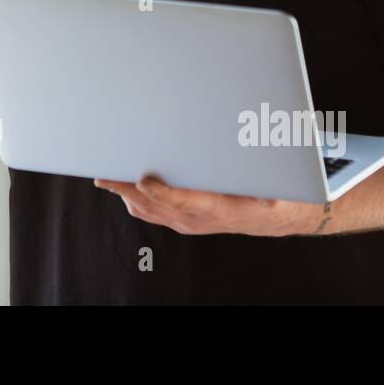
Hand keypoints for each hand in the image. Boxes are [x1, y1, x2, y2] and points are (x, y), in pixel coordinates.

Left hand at [93, 175, 323, 236]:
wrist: (278, 217)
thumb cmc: (273, 193)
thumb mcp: (275, 185)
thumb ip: (264, 177)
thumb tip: (258, 162)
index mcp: (218, 208)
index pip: (183, 201)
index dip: (160, 192)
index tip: (142, 179)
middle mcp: (198, 219)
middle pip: (155, 206)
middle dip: (127, 190)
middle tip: (105, 173)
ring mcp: (189, 222)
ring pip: (150, 211)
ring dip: (126, 195)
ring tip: (107, 177)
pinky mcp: (185, 220)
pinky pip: (154, 214)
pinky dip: (136, 202)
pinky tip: (125, 188)